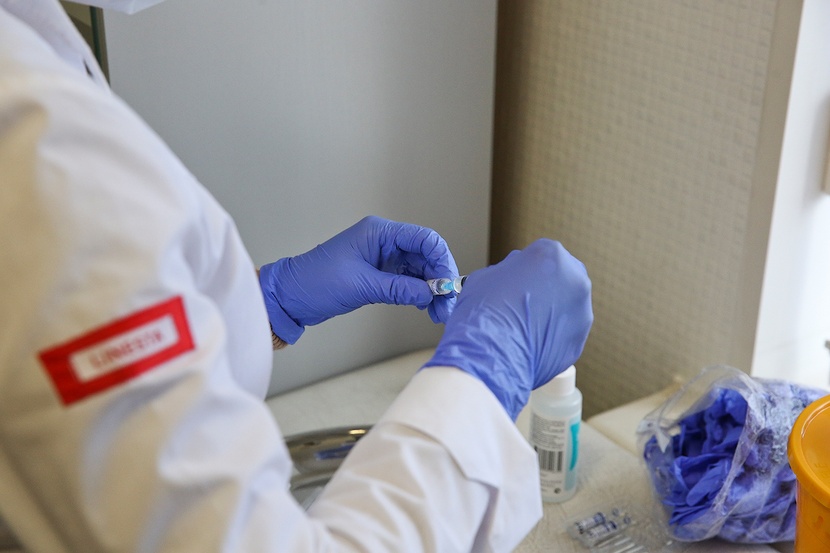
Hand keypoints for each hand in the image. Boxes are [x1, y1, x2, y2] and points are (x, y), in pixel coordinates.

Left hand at [259, 216, 458, 342]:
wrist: (290, 296)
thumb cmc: (316, 282)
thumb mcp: (361, 286)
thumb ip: (398, 289)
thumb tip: (430, 294)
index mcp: (379, 232)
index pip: (424, 239)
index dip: (441, 261)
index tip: (447, 286)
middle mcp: (384, 241)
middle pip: (426, 256)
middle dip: (439, 280)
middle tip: (447, 306)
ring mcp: (383, 258)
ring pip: (419, 271)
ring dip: (431, 291)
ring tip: (438, 313)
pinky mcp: (379, 274)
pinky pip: (408, 282)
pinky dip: (418, 294)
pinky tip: (426, 308)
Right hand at [422, 239, 592, 419]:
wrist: (490, 353)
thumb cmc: (484, 311)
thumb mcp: (487, 275)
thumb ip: (510, 269)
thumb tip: (517, 276)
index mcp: (551, 255)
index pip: (543, 256)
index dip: (527, 269)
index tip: (518, 282)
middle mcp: (575, 278)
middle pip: (563, 278)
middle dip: (548, 287)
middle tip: (526, 303)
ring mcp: (581, 310)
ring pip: (568, 307)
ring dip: (552, 313)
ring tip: (525, 327)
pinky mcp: (579, 339)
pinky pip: (565, 333)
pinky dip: (552, 337)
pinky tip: (530, 343)